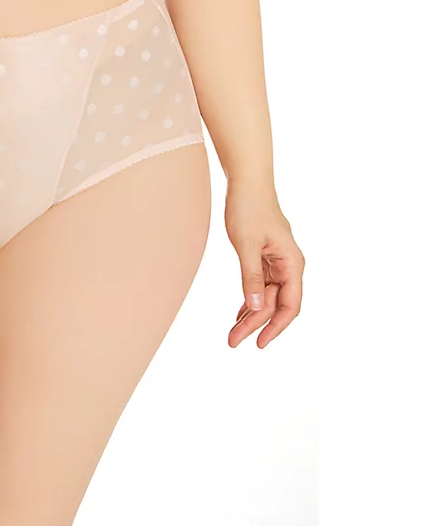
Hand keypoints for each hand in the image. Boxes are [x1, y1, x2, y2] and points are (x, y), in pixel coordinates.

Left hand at [224, 181, 304, 347]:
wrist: (246, 182)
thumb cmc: (248, 208)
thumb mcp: (247, 244)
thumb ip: (252, 276)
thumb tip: (256, 307)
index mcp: (292, 263)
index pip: (290, 305)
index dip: (276, 327)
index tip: (259, 343)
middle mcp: (289, 265)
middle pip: (275, 303)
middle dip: (255, 324)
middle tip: (232, 341)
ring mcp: (277, 261)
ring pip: (267, 296)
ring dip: (251, 314)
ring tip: (232, 333)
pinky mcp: (265, 256)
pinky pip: (260, 285)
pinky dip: (250, 299)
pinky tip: (239, 313)